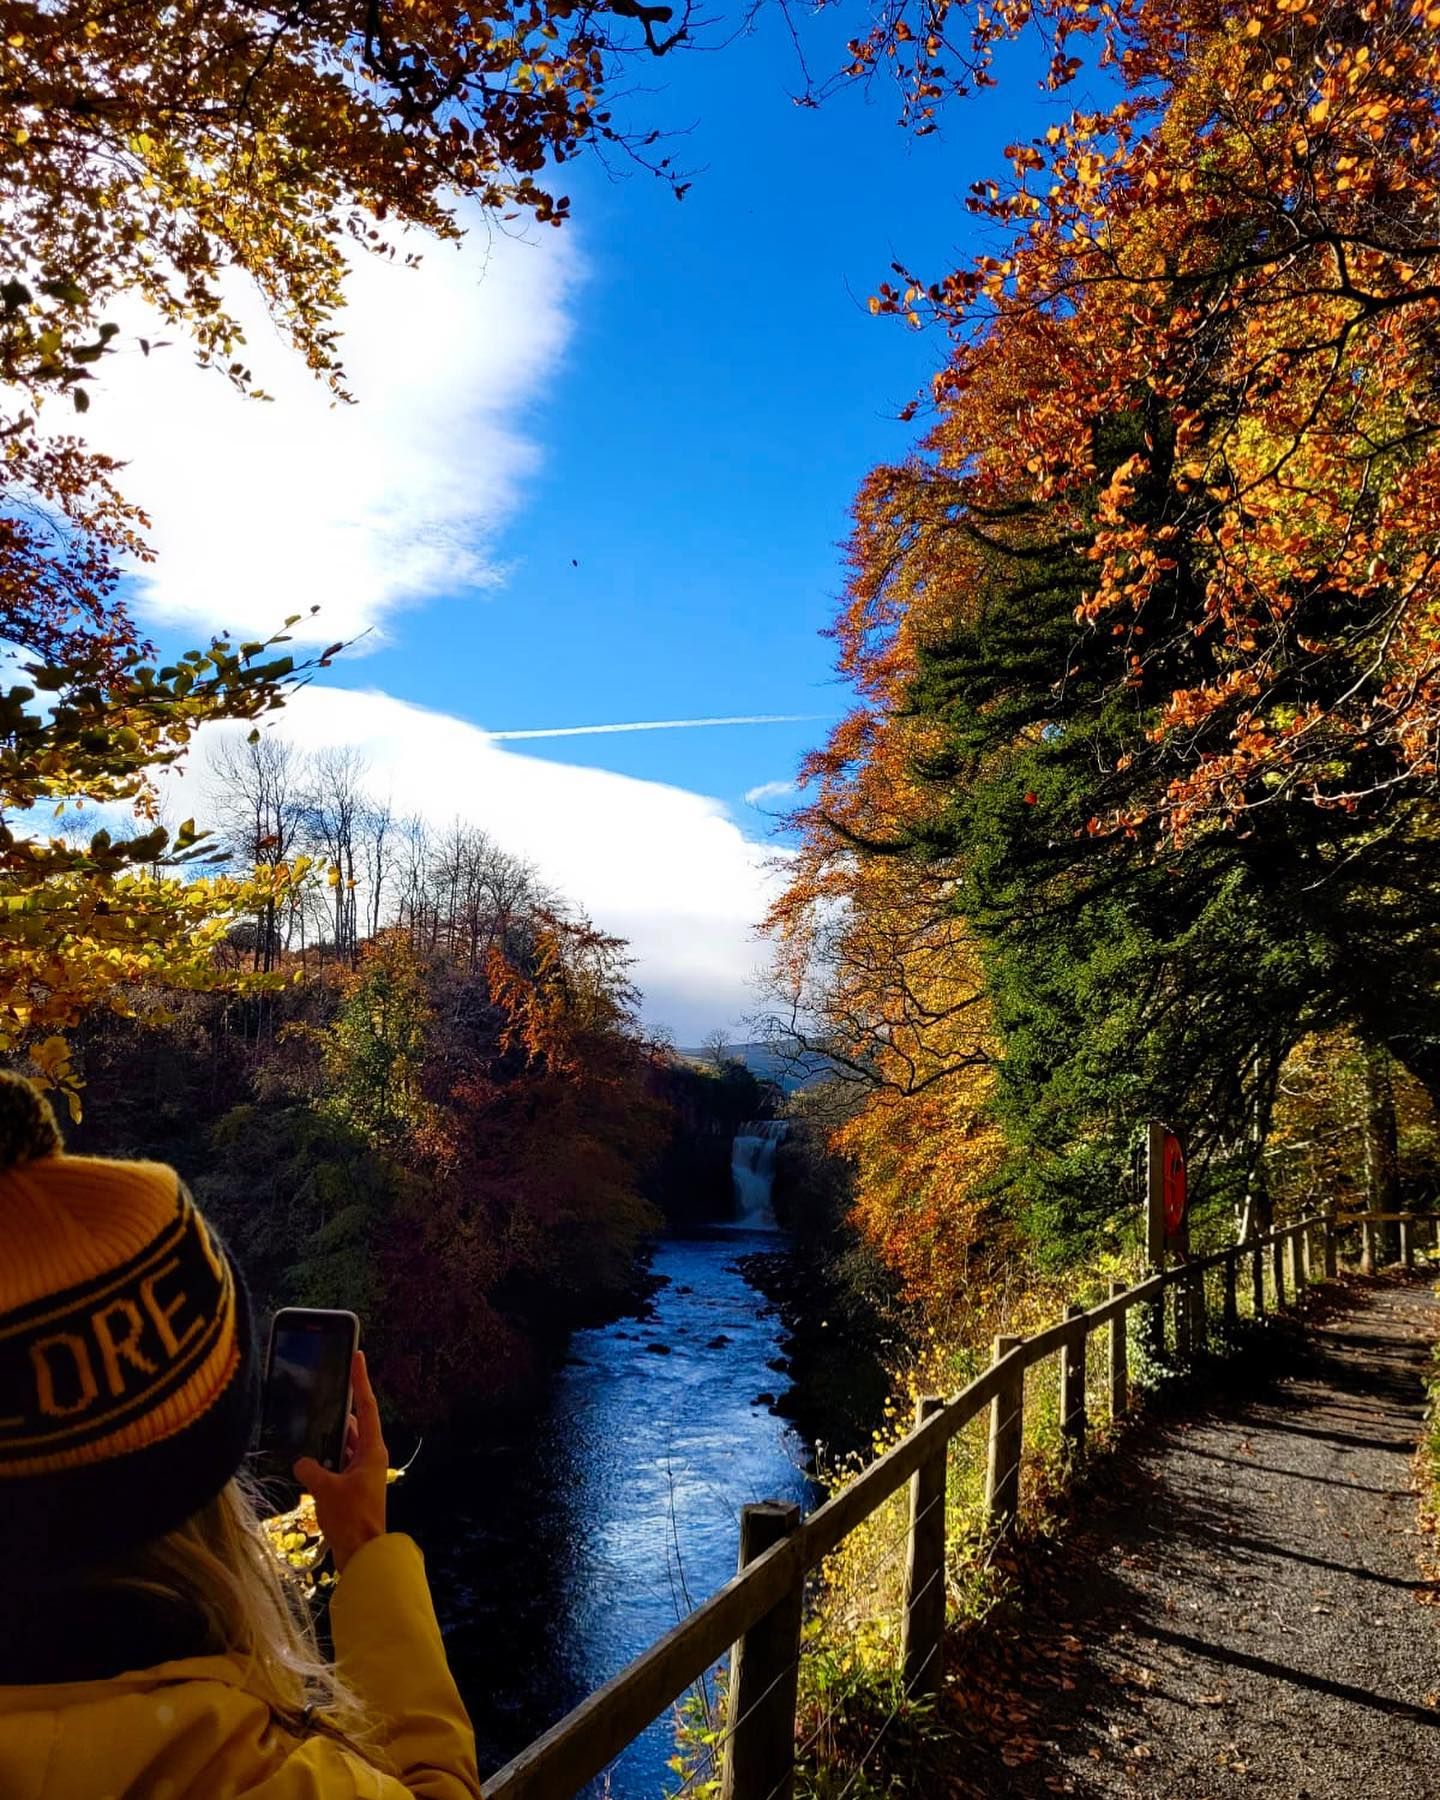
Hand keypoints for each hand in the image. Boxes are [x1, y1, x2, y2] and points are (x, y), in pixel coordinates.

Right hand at [294, 1352, 388, 1573]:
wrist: (363, 1554)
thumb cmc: (351, 1518)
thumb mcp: (326, 1490)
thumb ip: (310, 1470)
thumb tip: (301, 1462)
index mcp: (372, 1449)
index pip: (365, 1406)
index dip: (361, 1380)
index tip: (358, 1356)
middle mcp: (370, 1456)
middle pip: (354, 1423)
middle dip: (339, 1409)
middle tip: (324, 1389)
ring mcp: (362, 1472)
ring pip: (343, 1444)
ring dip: (328, 1438)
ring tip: (308, 1422)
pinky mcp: (352, 1487)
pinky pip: (336, 1463)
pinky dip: (323, 1459)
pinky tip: (306, 1458)